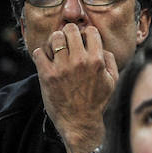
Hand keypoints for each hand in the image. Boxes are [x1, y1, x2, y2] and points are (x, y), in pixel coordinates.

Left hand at [31, 23, 118, 152]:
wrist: (80, 122)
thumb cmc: (97, 102)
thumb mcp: (112, 81)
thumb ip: (110, 60)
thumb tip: (102, 47)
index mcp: (96, 60)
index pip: (90, 31)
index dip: (86, 33)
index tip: (82, 40)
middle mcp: (79, 61)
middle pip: (70, 30)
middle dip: (68, 33)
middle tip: (67, 41)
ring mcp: (62, 68)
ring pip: (54, 38)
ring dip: (54, 42)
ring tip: (55, 50)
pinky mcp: (47, 76)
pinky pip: (39, 53)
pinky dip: (41, 54)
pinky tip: (46, 60)